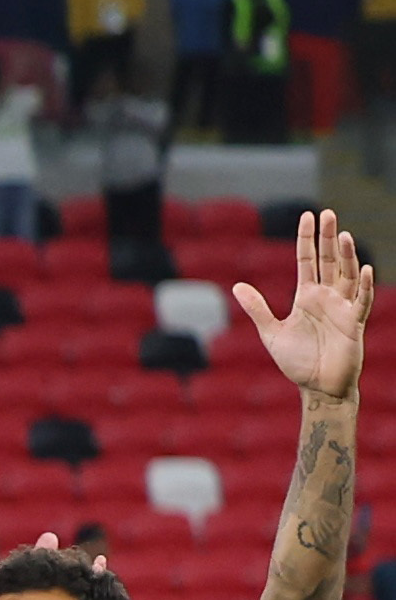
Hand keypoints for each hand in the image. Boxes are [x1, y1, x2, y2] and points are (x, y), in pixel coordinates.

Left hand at [234, 207, 372, 401]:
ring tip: (342, 235)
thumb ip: (257, 309)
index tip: (306, 216)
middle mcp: (327, 297)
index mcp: (307, 296)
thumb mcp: (271, 332)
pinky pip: (360, 301)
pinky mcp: (354, 323)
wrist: (317, 386)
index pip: (307, 260)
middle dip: (328, 237)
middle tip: (327, 212)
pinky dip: (363, 286)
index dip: (306, 239)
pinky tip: (363, 270)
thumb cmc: (297, 361)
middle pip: (329, 261)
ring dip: (347, 256)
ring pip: (347, 275)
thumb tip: (237, 285)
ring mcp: (342, 308)